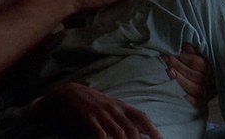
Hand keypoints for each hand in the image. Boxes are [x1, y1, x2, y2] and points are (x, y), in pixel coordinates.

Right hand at [32, 82, 161, 138]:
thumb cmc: (96, 102)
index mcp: (122, 106)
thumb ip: (129, 118)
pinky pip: (99, 131)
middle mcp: (115, 110)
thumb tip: (147, 129)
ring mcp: (102, 114)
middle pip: (131, 128)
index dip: (152, 128)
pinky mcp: (89, 117)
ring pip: (117, 131)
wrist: (72, 92)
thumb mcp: (114, 107)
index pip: (142, 117)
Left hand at [162, 43, 213, 105]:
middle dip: (178, 66)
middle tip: (167, 59)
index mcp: (212, 68)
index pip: (199, 63)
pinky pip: (199, 102)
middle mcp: (212, 80)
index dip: (186, 58)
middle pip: (194, 75)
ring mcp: (209, 92)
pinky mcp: (205, 101)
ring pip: (195, 88)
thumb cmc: (206, 64)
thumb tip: (186, 46)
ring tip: (168, 71)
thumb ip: (195, 51)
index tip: (175, 53)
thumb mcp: (203, 55)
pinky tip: (183, 96)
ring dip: (180, 80)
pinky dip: (192, 100)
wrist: (217, 80)